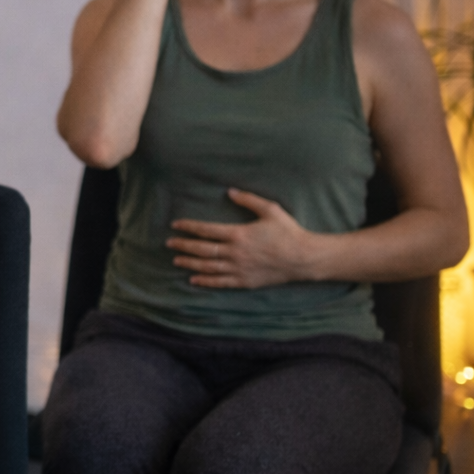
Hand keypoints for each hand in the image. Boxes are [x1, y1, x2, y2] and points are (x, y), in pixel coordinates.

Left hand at [167, 188, 319, 288]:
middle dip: (183, 245)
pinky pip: (220, 282)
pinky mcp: (245, 281)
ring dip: (190, 263)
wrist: (304, 258)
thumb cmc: (288, 232)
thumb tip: (229, 191)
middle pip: (202, 249)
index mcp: (239, 234)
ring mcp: (239, 269)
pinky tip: (193, 280)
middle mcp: (235, 253)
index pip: (206, 230)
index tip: (175, 225)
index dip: (189, 227)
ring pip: (208, 267)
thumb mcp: (270, 210)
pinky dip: (205, 281)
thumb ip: (248, 200)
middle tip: (169, 243)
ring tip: (176, 260)